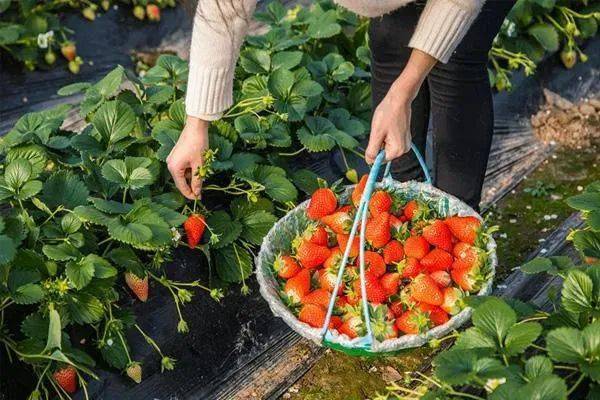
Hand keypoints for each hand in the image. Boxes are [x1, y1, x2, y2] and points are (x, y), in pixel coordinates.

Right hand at [167, 116, 208, 199]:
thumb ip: (197, 180)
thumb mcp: (199, 165)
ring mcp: (173, 159)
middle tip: (203, 189)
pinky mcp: (176, 155)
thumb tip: (197, 193)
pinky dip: (191, 168)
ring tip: (203, 170)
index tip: (198, 199)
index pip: (181, 186)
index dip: (190, 194)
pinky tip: (199, 164)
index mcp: (174, 168)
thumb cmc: (198, 144)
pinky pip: (183, 167)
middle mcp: (170, 164)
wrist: (195, 126)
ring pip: (184, 173)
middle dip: (192, 184)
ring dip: (193, 175)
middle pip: (182, 180)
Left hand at [365, 49, 436, 163]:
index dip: (374, 150)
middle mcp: (404, 149)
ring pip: (386, 147)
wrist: (399, 99)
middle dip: (379, 143)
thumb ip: (372, 150)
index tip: (375, 137)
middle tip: (381, 130)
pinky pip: (390, 141)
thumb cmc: (388, 114)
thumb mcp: (376, 133)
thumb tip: (369, 162)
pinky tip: (388, 126)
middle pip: (383, 154)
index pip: (380, 160)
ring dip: (382, 139)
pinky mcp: (404, 138)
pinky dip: (386, 135)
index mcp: (397, 150)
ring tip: (385, 126)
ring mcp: (405, 143)